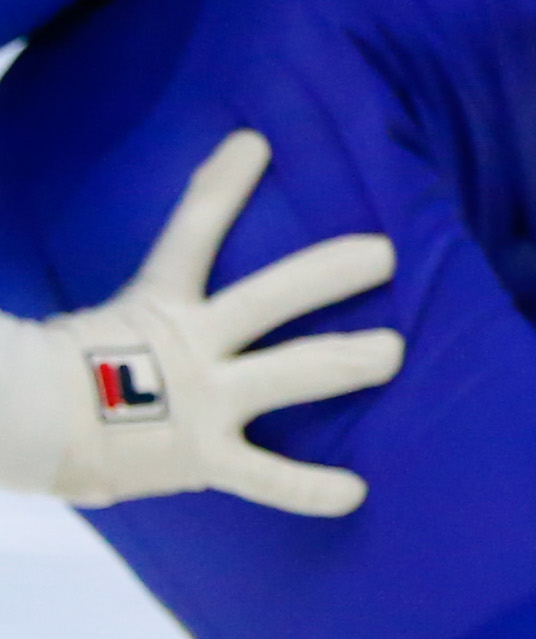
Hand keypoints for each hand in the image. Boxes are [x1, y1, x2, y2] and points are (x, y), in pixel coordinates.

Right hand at [0, 133, 400, 516]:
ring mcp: (201, 401)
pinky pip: (265, 477)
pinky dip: (308, 488)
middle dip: (328, 273)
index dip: (218, 187)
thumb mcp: (80, 323)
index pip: (190, 231)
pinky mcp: (202, 457)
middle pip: (269, 296)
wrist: (17, 435)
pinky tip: (356, 494)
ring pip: (289, 372)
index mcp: (154, 307)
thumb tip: (90, 271)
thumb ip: (114, 300)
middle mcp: (190, 347)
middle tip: (384, 253)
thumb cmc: (49, 377)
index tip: (255, 144)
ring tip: (395, 352)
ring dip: (346, 361)